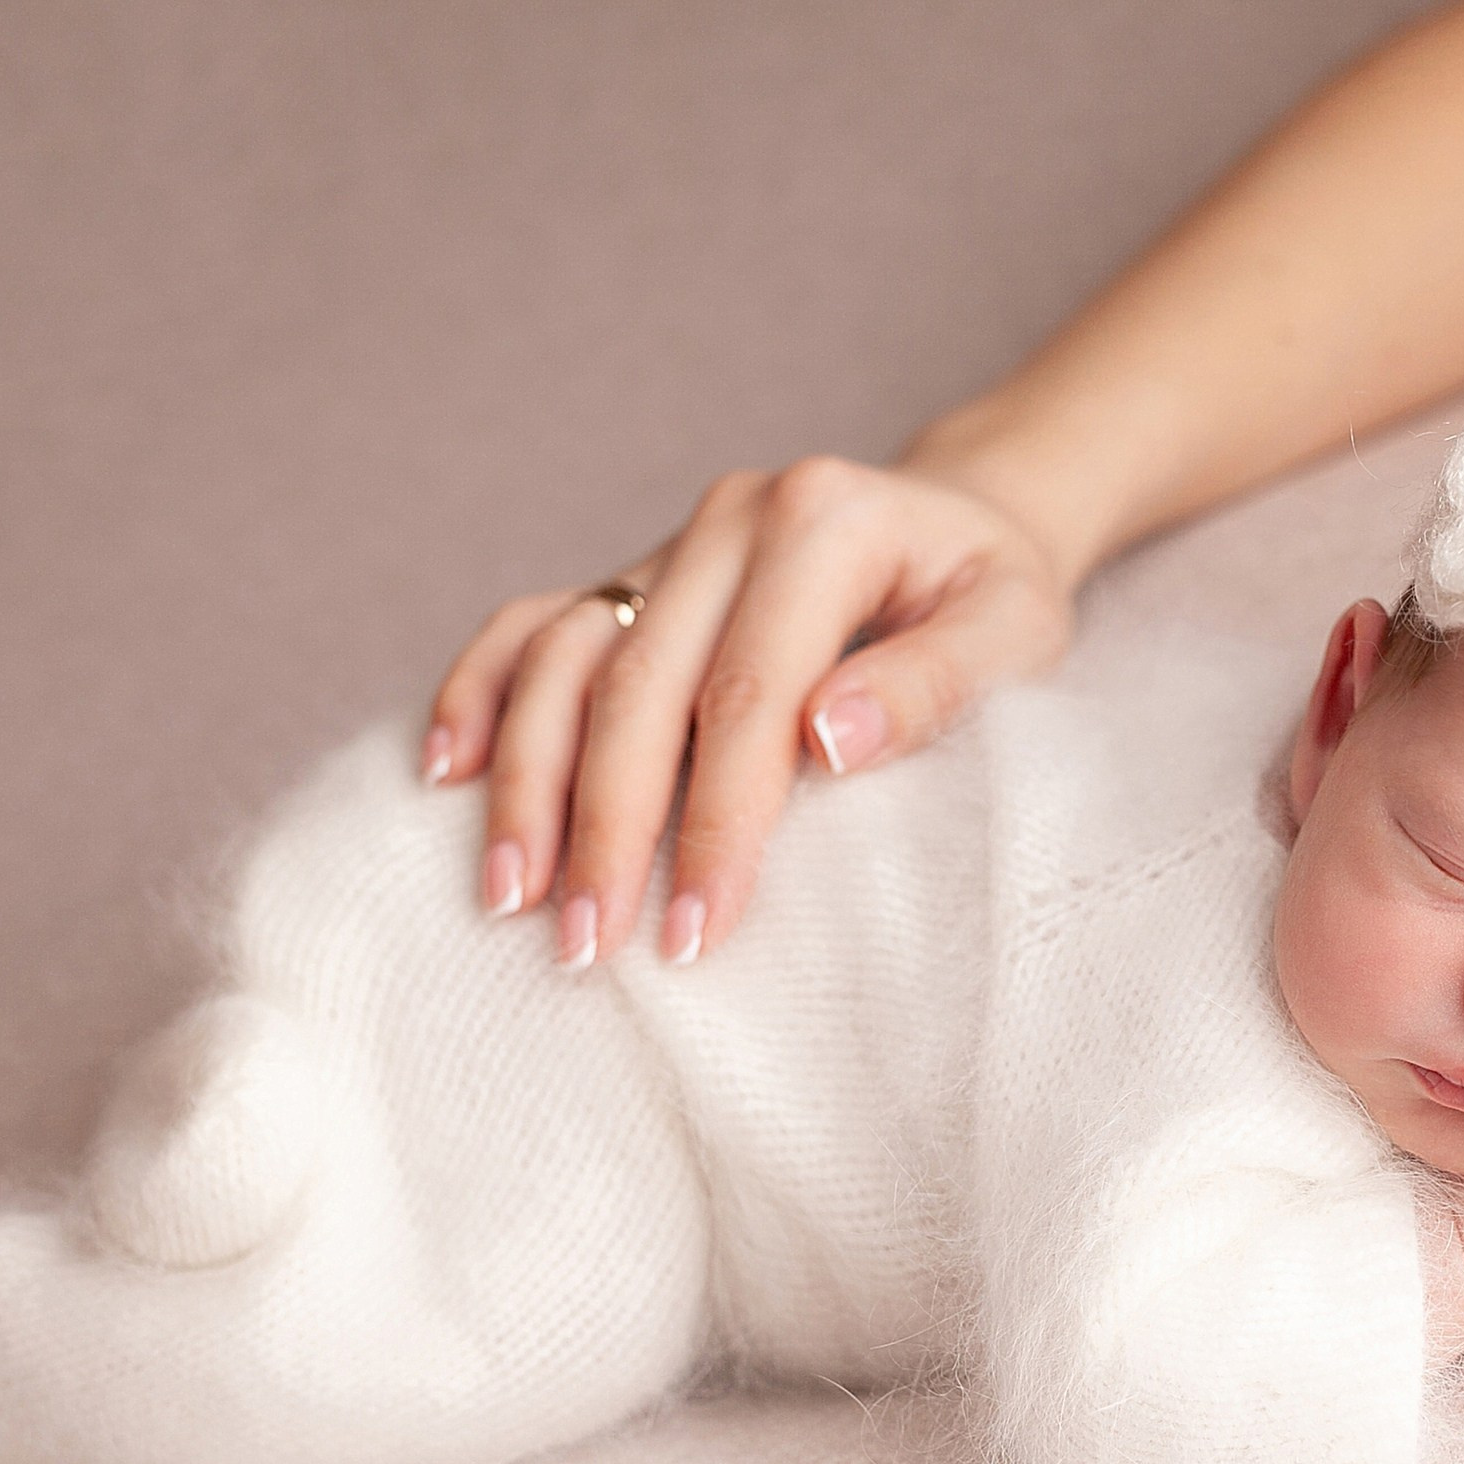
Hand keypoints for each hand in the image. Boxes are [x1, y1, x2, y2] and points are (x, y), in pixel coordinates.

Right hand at [422, 457, 1076, 965]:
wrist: (965, 518)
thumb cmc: (993, 595)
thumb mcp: (1015, 633)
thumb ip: (932, 684)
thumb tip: (827, 744)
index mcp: (822, 523)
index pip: (747, 695)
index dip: (715, 819)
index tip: (695, 930)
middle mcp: (731, 520)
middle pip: (638, 683)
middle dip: (605, 825)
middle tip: (585, 945)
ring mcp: (671, 543)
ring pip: (566, 656)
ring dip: (528, 779)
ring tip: (509, 894)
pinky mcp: (635, 574)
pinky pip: (535, 624)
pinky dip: (481, 691)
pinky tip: (448, 773)